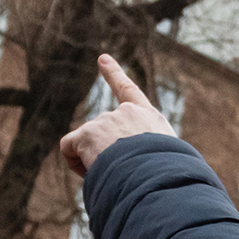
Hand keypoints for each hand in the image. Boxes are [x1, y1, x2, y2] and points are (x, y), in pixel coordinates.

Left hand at [60, 55, 176, 177]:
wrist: (158, 178)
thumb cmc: (168, 179)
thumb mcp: (169, 163)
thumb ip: (149, 157)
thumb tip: (135, 171)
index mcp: (151, 119)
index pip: (130, 93)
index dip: (114, 75)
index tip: (101, 59)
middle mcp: (128, 114)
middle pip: (105, 136)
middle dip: (108, 155)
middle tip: (127, 176)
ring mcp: (107, 121)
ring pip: (90, 147)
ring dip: (98, 164)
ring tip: (118, 178)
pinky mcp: (88, 133)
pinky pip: (69, 148)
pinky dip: (75, 163)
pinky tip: (93, 172)